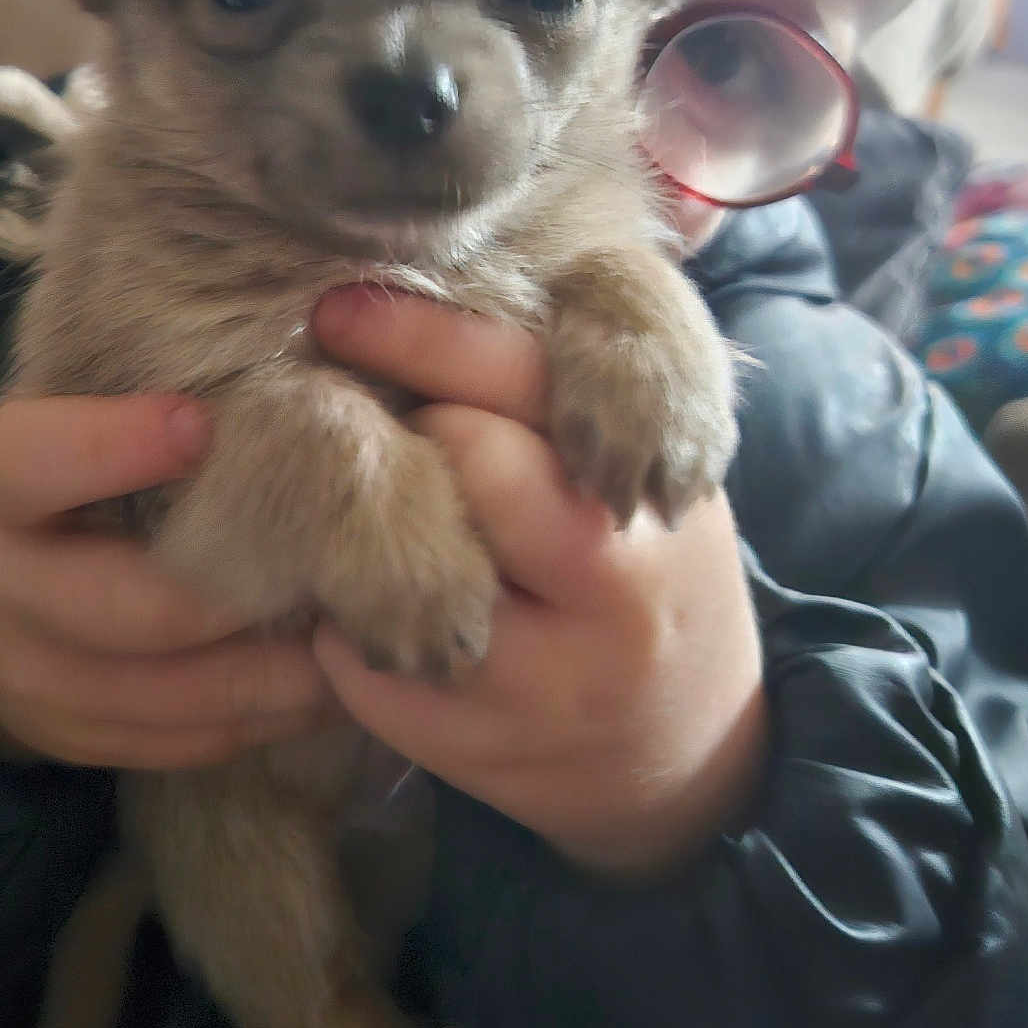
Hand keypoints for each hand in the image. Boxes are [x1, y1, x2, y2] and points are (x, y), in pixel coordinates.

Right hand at [0, 396, 333, 768]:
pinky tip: (325, 683)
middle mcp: (2, 588)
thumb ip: (151, 392)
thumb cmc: (69, 480)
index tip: (205, 422)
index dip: (114, 446)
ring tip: (359, 633)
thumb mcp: (72, 418)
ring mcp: (33, 679)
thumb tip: (300, 334)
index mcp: (0, 485)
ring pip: (174, 693)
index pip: (35, 462)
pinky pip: (184, 742)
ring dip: (278, 671)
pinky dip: (263, 717)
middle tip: (345, 565)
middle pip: (133, 606)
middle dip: (247, 590)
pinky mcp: (74, 741)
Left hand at [311, 290, 766, 876]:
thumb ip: (576, 381)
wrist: (687, 754)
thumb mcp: (654, 466)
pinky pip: (355, 650)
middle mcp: (608, 587)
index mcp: (654, 493)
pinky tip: (374, 597)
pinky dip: (343, 613)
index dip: (423, 336)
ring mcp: (535, 676)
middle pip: (463, 462)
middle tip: (373, 412)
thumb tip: (444, 274)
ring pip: (395, 563)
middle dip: (405, 426)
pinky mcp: (463, 744)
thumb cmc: (649, 566)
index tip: (339, 307)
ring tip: (375, 507)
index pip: (527, 386)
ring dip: (360, 521)